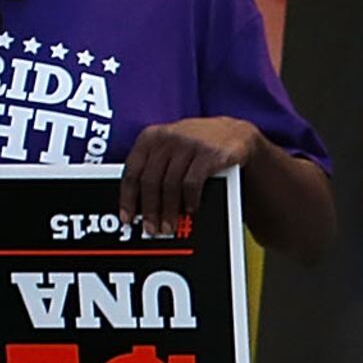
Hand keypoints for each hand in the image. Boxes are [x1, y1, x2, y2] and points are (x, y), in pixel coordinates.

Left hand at [120, 118, 262, 228]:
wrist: (235, 132)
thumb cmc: (197, 145)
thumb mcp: (171, 147)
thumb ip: (155, 166)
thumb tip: (140, 204)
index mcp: (150, 137)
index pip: (132, 171)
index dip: (127, 198)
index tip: (127, 218)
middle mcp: (166, 138)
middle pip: (150, 180)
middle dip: (150, 209)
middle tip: (151, 229)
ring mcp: (188, 144)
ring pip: (170, 184)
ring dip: (169, 210)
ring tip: (170, 226)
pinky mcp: (209, 153)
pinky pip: (193, 183)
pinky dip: (190, 200)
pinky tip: (190, 210)